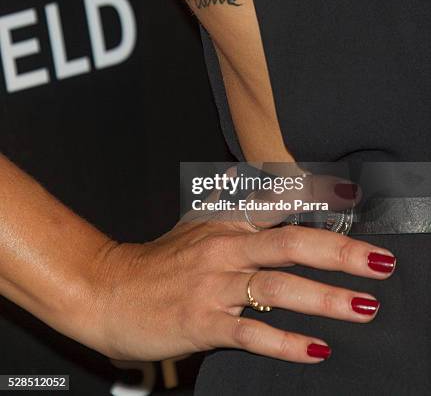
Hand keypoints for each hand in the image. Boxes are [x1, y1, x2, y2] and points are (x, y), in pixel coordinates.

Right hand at [86, 172, 395, 363]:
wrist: (110, 290)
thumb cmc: (158, 259)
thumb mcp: (191, 221)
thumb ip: (222, 197)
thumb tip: (244, 172)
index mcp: (226, 222)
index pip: (278, 203)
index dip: (317, 197)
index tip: (354, 197)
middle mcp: (224, 248)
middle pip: (289, 243)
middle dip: (338, 251)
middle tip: (380, 261)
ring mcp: (214, 285)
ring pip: (276, 287)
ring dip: (324, 298)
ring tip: (364, 307)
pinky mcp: (202, 322)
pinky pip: (251, 333)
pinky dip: (285, 342)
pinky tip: (317, 349)